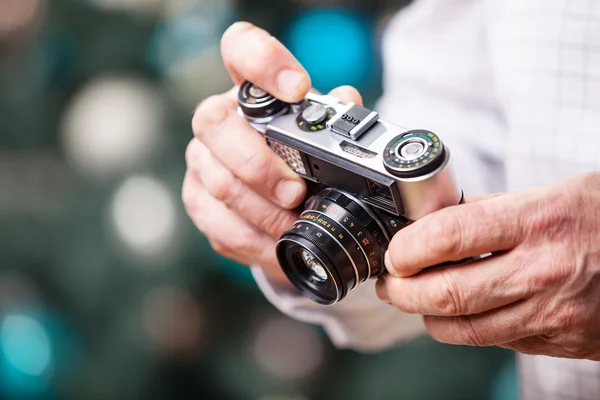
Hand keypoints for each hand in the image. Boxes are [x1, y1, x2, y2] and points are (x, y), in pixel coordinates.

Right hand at [183, 22, 362, 288]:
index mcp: (250, 89)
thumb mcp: (320, 135)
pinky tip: (276, 244)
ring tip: (293, 225)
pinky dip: (253, 239)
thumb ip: (335, 118)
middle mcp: (217, 119)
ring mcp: (201, 160)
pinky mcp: (198, 200)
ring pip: (217, 182)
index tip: (298, 88)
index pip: (241, 48)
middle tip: (296, 192)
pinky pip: (218, 222)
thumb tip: (348, 102)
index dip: (263, 60)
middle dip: (259, 165)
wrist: (275, 197)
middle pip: (215, 124)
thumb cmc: (298, 156)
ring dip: (261, 211)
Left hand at [376, 173, 599, 359]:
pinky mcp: (562, 341)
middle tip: (390, 283)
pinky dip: (467, 328)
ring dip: (428, 316)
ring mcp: (555, 313)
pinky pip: (497, 341)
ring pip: (465, 330)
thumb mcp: (549, 193)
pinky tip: (462, 310)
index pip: (449, 236)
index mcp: (538, 220)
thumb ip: (489, 211)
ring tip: (415, 298)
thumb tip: (432, 223)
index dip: (407, 248)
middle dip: (403, 292)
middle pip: (448, 293)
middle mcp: (545, 270)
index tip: (393, 252)